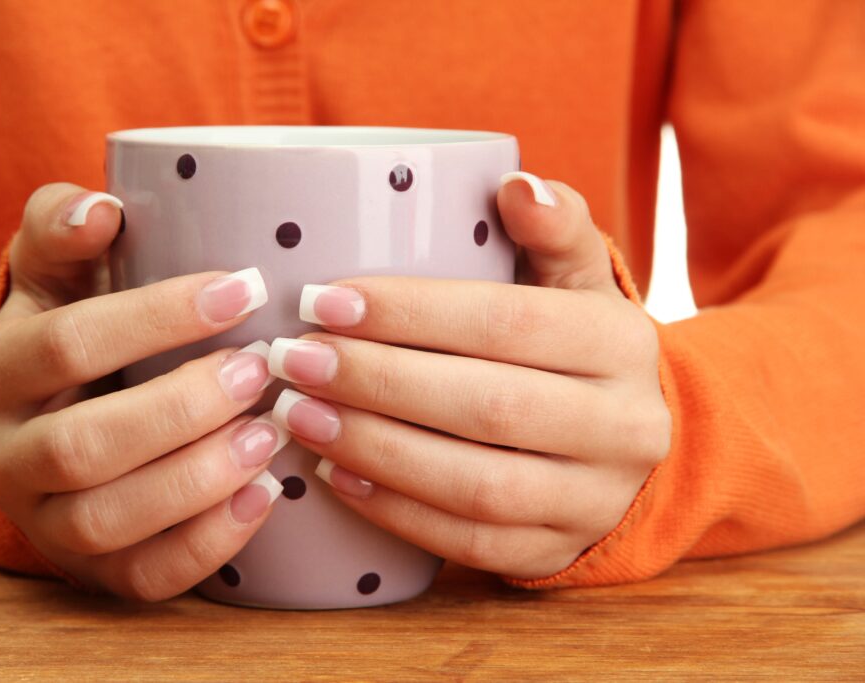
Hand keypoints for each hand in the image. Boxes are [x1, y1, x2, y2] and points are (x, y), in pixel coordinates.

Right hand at [0, 183, 285, 599]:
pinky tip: (263, 496)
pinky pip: (141, 578)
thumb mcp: (57, 271)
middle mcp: (4, 455)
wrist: (59, 420)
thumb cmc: (80, 330)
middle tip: (261, 369)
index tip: (243, 289)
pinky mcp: (91, 571)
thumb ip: (63, 225)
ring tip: (270, 434)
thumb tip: (101, 208)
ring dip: (197, 478)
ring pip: (106, 520)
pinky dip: (206, 543)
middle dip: (183, 407)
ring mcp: (43, 522)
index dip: (156, 317)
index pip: (67, 343)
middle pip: (84, 445)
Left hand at [266, 174, 670, 579]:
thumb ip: (552, 227)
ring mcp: (592, 500)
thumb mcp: (577, 278)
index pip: (508, 323)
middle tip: (293, 361)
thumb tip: (513, 184)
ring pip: (476, 486)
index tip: (323, 301)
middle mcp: (624, 427)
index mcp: (621, 343)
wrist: (624, 442)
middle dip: (377, 382)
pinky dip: (396, 511)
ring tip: (300, 416)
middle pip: (487, 407)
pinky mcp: (557, 552)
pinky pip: (471, 544)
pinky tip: (336, 476)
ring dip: (375, 450)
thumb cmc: (573, 346)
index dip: (410, 314)